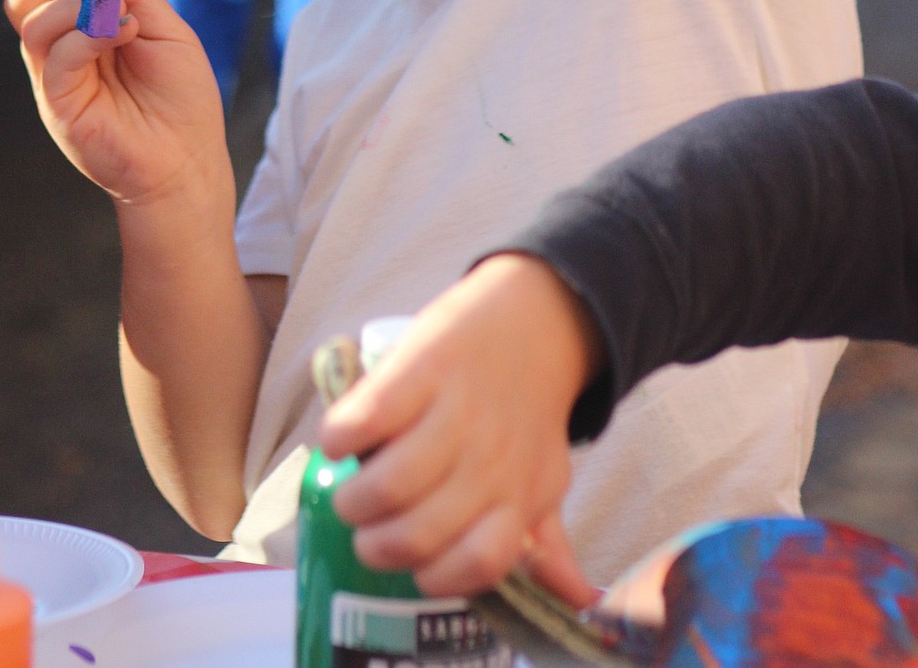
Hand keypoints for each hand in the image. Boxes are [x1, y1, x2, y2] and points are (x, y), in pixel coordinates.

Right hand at [5, 0, 227, 210]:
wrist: (189, 160)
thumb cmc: (183, 98)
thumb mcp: (165, 28)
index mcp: (82, 31)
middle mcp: (62, 54)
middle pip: (23, 0)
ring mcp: (57, 81)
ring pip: (34, 25)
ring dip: (79, 6)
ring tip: (123, 16)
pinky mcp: (60, 107)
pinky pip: (55, 60)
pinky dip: (87, 35)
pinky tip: (124, 31)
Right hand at [317, 254, 604, 599]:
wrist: (535, 315)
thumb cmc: (527, 408)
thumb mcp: (545, 475)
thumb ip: (545, 543)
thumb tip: (576, 602)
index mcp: (519, 493)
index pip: (479, 561)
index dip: (436, 576)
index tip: (414, 566)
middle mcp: (489, 458)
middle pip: (418, 533)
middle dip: (376, 544)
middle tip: (366, 528)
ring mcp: (455, 411)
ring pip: (388, 485)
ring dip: (354, 499)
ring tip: (350, 490)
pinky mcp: (421, 366)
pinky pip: (368, 417)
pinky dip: (341, 438)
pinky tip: (340, 441)